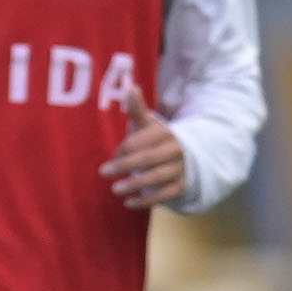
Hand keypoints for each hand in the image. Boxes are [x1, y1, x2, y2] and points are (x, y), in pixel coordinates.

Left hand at [99, 87, 185, 209]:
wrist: (188, 155)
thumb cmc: (158, 139)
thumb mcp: (149, 124)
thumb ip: (137, 109)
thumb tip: (130, 86)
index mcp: (166, 133)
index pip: (143, 140)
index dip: (125, 148)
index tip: (112, 155)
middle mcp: (176, 150)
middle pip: (149, 158)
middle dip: (126, 165)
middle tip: (103, 172)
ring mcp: (181, 168)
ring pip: (158, 177)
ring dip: (136, 184)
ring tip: (115, 190)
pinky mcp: (182, 185)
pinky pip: (166, 194)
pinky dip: (148, 200)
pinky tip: (129, 204)